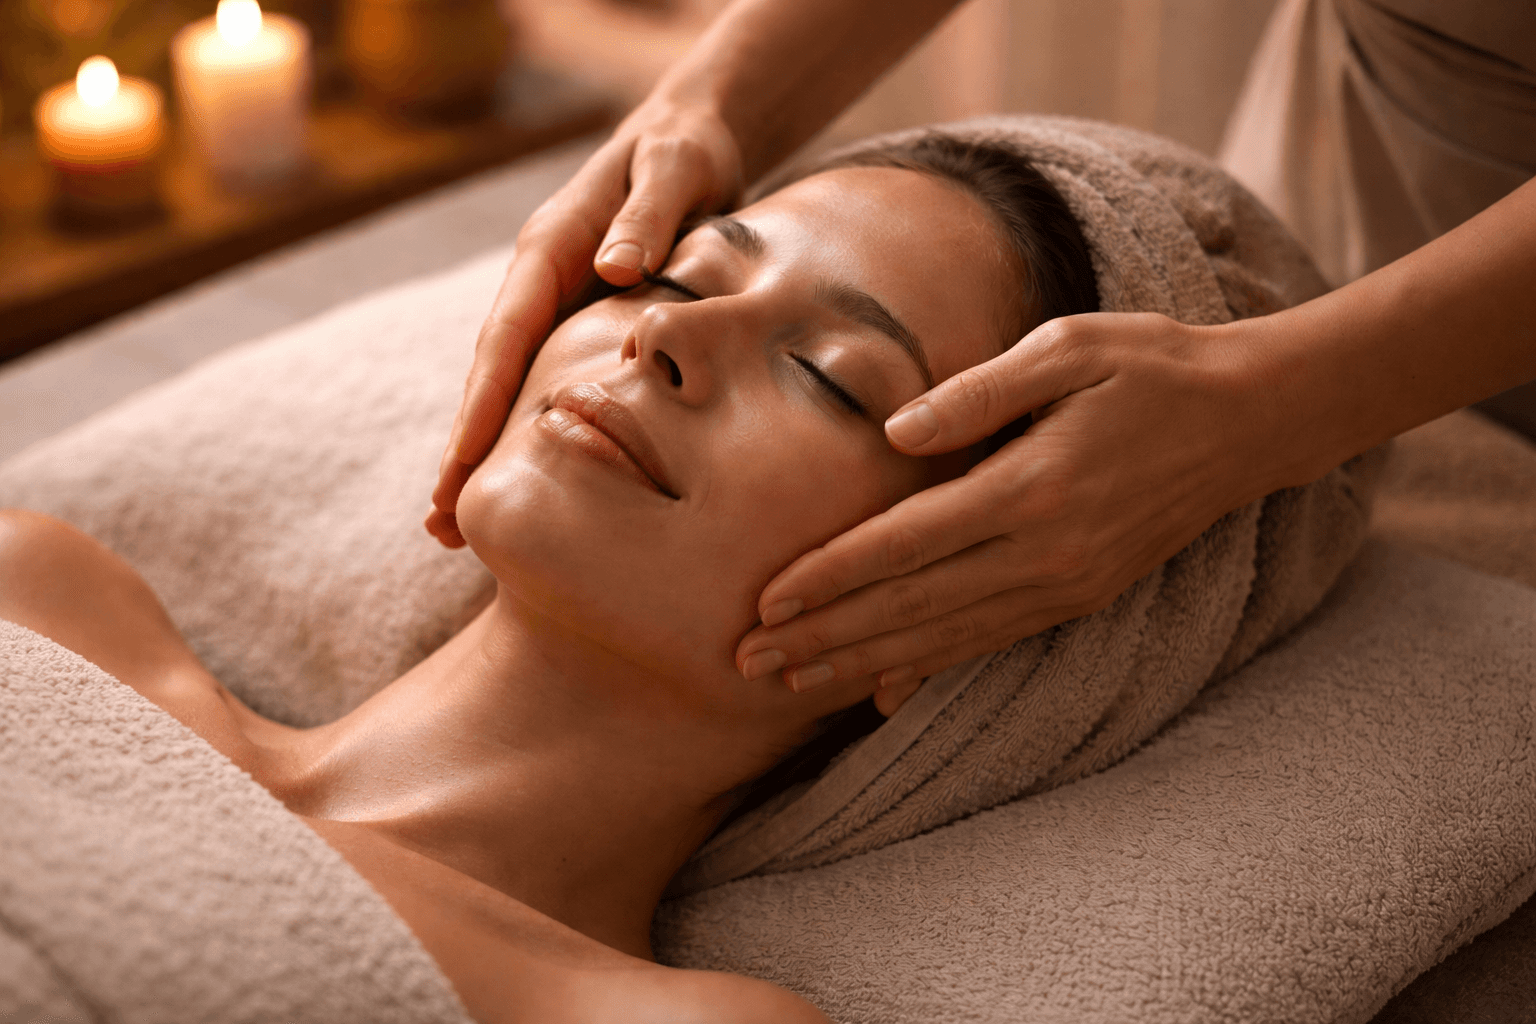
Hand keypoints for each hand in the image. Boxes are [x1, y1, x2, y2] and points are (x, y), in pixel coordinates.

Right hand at [426, 100, 742, 546]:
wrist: (692, 135)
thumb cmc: (684, 150)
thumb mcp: (675, 168)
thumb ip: (648, 216)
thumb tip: (614, 271)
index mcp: (549, 247)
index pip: (507, 334)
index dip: (482, 401)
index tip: (462, 460)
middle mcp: (539, 282)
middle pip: (491, 376)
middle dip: (463, 449)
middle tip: (441, 524)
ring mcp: (554, 304)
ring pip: (508, 389)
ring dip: (481, 455)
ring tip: (454, 531)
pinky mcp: (578, 321)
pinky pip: (543, 385)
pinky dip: (523, 435)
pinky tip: (520, 485)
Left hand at [734, 311, 1291, 705]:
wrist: (1250, 421)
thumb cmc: (1151, 367)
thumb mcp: (1067, 348)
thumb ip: (976, 394)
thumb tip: (895, 434)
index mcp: (1032, 487)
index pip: (907, 543)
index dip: (832, 576)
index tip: (767, 600)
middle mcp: (1046, 554)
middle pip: (912, 607)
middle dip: (825, 636)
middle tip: (748, 662)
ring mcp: (1065, 585)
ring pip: (943, 639)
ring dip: (862, 665)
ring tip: (792, 684)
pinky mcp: (1079, 597)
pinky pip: (988, 644)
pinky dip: (930, 672)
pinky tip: (883, 696)